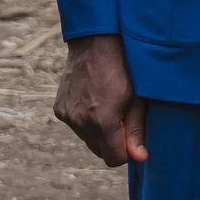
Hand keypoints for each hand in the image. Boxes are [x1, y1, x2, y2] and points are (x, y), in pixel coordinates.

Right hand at [53, 34, 148, 166]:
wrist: (95, 41)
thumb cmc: (123, 67)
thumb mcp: (137, 98)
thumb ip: (136, 131)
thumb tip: (140, 158)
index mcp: (101, 120)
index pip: (114, 159)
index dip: (126, 151)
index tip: (132, 135)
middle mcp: (79, 122)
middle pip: (99, 152)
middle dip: (112, 142)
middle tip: (122, 117)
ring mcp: (66, 115)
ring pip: (87, 139)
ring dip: (99, 131)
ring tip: (108, 105)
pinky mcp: (59, 108)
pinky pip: (76, 126)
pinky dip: (86, 121)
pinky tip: (94, 100)